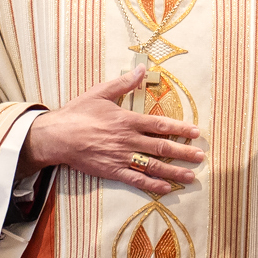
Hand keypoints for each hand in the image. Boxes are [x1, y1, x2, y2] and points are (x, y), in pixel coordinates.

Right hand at [20, 66, 202, 196]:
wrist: (57, 136)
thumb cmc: (77, 113)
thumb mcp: (100, 92)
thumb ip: (124, 83)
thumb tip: (142, 68)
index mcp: (127, 120)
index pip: (160, 125)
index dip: (180, 129)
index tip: (195, 133)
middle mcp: (128, 140)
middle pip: (162, 147)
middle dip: (184, 153)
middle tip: (201, 157)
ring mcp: (121, 157)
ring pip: (153, 166)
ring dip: (174, 172)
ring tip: (191, 176)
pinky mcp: (112, 171)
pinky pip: (136, 179)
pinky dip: (153, 185)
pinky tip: (167, 188)